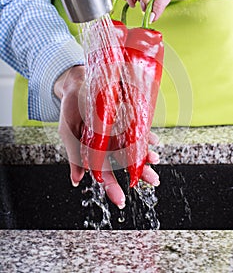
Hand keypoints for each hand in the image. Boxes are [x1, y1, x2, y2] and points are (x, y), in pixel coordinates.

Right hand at [54, 65, 159, 208]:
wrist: (78, 85)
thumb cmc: (70, 110)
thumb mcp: (69, 133)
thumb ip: (75, 156)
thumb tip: (76, 181)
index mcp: (94, 152)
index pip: (104, 174)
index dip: (112, 188)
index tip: (121, 201)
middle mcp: (109, 145)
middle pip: (125, 163)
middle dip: (139, 173)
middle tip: (153, 181)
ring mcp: (119, 132)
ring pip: (134, 148)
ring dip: (145, 155)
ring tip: (154, 160)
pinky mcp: (125, 118)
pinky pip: (137, 129)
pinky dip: (145, 135)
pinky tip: (153, 140)